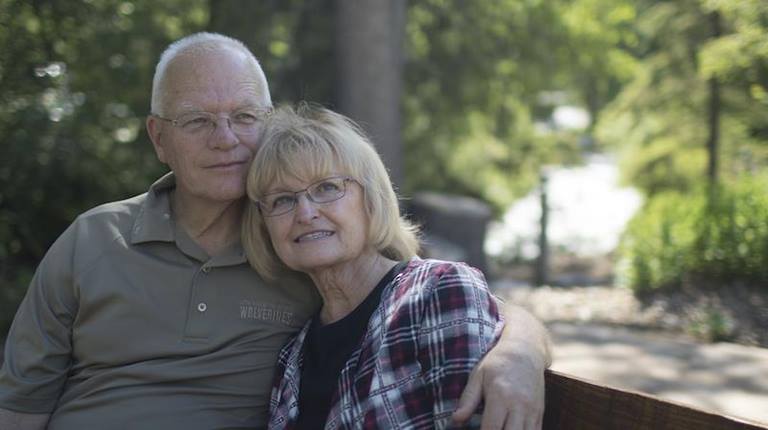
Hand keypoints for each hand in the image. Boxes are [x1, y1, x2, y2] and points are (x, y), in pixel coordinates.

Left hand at [452, 304, 549, 428]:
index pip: (491, 428)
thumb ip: (468, 399)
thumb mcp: (478, 375)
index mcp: (500, 395)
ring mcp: (532, 410)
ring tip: (500, 429)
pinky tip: (511, 429)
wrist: (525, 350)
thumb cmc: (498, 363)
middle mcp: (519, 405)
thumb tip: (455, 420)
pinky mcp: (540, 412)